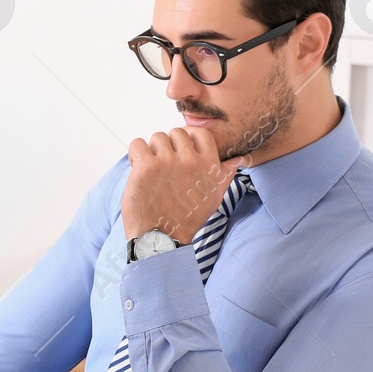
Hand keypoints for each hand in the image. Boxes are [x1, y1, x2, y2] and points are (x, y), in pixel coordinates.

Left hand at [122, 126, 244, 242]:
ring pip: (156, 137)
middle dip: (168, 146)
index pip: (201, 133)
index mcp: (210, 165)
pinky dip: (135, 154)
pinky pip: (137, 144)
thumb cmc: (186, 218)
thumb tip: (237, 159)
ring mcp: (168, 162)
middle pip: (176, 133)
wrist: (161, 238)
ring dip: (151, 151)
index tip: (180, 148)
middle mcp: (191, 161)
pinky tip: (137, 168)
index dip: (188, 136)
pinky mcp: (146, 166)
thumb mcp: (214, 197)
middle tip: (163, 165)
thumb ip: (224, 174)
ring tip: (150, 170)